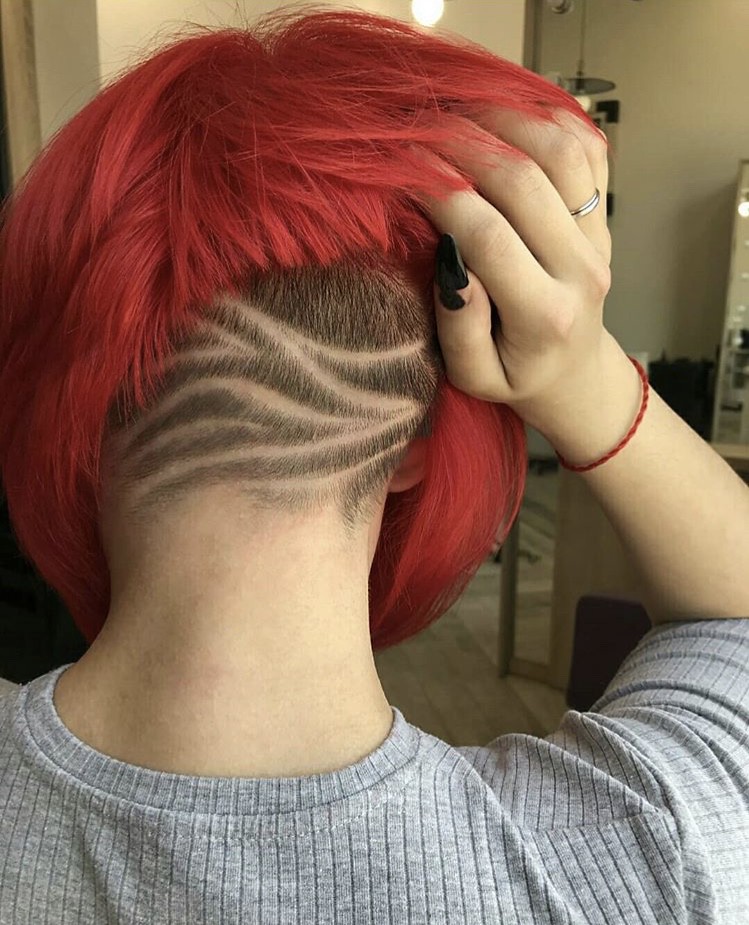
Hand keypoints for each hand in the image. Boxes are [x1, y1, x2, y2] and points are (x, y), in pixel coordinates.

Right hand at [421, 107, 614, 433]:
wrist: (574, 373)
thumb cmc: (515, 376)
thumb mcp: (474, 377)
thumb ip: (460, 329)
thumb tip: (450, 261)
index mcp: (545, 316)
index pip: (488, 237)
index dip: (439, 193)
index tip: (398, 168)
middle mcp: (581, 269)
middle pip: (524, 181)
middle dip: (462, 145)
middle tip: (415, 129)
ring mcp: (599, 236)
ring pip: (560, 151)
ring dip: (504, 120)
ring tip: (455, 112)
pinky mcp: (604, 214)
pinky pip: (586, 148)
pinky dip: (547, 120)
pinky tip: (504, 118)